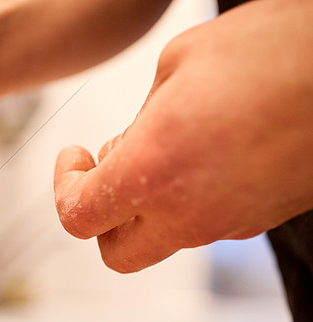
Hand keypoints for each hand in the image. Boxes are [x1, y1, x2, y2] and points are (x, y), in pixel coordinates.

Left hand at [53, 0, 312, 272]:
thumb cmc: (272, 50)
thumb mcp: (180, 62)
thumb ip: (141, 116)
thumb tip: (133, 143)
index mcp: (151, 172)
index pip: (78, 218)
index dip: (64, 187)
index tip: (75, 156)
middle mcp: (186, 214)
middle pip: (117, 254)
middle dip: (102, 220)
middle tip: (111, 168)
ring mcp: (228, 224)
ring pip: (165, 238)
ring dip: (148, 204)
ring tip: (167, 144)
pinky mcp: (262, 220)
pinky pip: (207, 224)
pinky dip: (189, 199)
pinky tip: (206, 152)